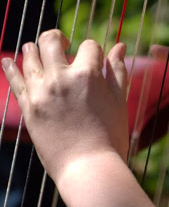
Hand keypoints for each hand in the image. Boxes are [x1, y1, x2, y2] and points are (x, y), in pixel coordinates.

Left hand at [1, 30, 128, 185]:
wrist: (88, 168)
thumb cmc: (110, 136)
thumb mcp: (119, 101)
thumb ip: (117, 71)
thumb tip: (120, 46)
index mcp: (87, 74)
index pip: (89, 46)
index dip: (94, 51)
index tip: (95, 61)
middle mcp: (61, 78)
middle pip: (52, 41)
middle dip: (59, 38)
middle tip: (63, 45)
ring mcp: (42, 93)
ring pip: (29, 57)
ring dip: (33, 49)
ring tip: (35, 49)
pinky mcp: (29, 109)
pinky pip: (15, 82)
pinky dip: (9, 68)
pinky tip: (7, 60)